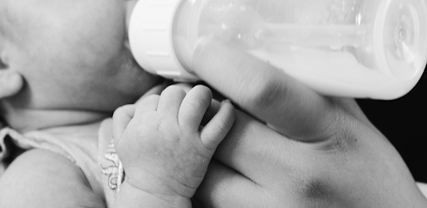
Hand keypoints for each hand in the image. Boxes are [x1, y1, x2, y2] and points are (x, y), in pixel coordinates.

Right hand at [113, 85, 234, 199]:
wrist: (155, 192)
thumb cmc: (139, 165)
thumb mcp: (120, 140)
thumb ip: (122, 116)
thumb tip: (137, 102)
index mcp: (143, 122)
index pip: (154, 98)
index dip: (158, 105)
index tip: (162, 116)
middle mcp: (164, 126)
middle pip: (174, 93)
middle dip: (178, 98)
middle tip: (181, 109)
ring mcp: (185, 136)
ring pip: (198, 98)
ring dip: (202, 95)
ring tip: (202, 102)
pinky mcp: (204, 147)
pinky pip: (220, 124)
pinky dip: (227, 112)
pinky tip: (227, 106)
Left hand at [189, 40, 426, 206]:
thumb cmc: (369, 175)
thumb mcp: (351, 121)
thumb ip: (306, 90)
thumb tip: (255, 59)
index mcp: (327, 134)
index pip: (261, 90)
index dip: (221, 66)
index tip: (205, 55)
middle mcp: (298, 178)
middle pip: (220, 133)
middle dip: (205, 113)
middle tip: (210, 103)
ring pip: (206, 175)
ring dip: (202, 152)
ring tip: (219, 142)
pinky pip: (213, 202)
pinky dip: (212, 182)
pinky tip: (230, 173)